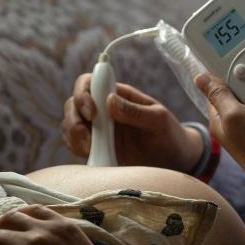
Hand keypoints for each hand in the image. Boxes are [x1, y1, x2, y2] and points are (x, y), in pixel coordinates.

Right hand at [62, 75, 203, 171]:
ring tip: (89, 150)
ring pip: (69, 124)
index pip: (90, 82)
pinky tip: (90, 156)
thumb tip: (109, 100)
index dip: (84, 93)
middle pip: (73, 103)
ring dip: (73, 135)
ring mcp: (97, 129)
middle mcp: (103, 109)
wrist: (174, 161)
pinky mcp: (95, 147)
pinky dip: (75, 149)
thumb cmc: (169, 135)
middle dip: (74, 119)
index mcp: (118, 95)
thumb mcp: (159, 121)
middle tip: (87, 138)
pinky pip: (74, 144)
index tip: (93, 113)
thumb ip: (136, 111)